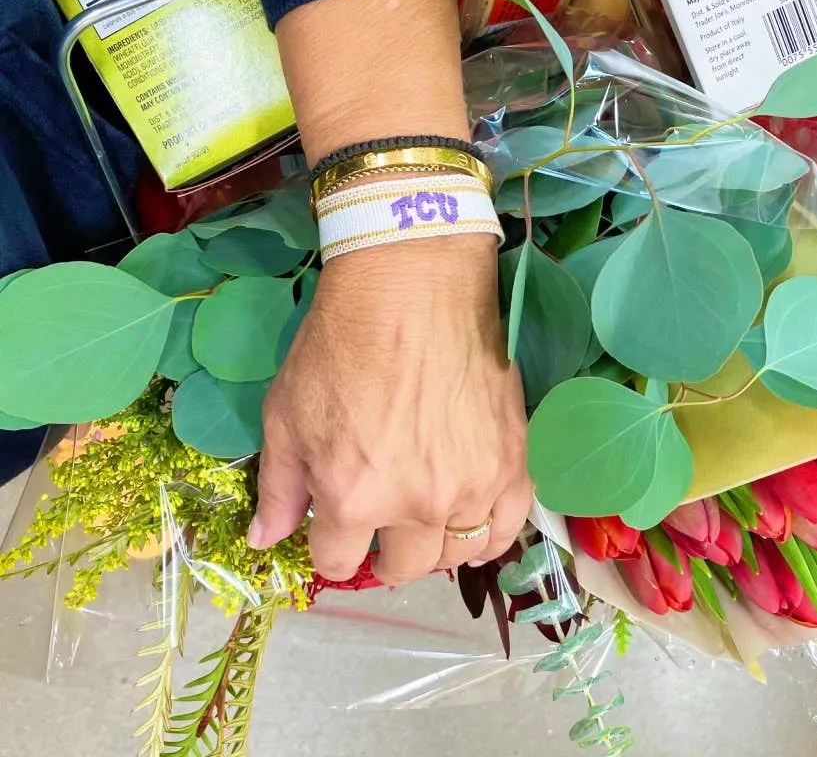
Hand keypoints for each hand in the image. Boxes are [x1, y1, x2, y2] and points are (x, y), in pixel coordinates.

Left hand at [248, 234, 531, 583]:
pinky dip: (491, 534)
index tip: (335, 525)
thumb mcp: (285, 413)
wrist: (414, 288)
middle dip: (384, 551)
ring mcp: (473, 486)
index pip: (339, 562)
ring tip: (428, 521)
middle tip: (383, 520)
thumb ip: (279, 486)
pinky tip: (475, 523)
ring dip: (437, 547)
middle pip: (403, 566)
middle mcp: (417, 506)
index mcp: (353, 498)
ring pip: (459, 554)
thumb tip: (266, 540)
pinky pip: (510, 526)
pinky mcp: (513, 461)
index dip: (331, 546)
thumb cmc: (340, 344)